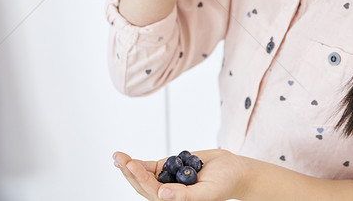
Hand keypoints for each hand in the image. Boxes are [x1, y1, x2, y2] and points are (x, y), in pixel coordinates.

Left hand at [113, 149, 247, 200]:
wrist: (234, 170)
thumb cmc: (225, 184)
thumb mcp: (207, 192)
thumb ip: (185, 196)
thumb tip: (162, 194)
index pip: (153, 192)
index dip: (140, 178)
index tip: (131, 164)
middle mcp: (169, 194)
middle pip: (143, 185)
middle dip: (130, 172)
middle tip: (119, 158)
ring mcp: (168, 181)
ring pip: (144, 176)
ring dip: (131, 167)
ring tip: (118, 156)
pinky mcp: (170, 169)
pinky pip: (152, 167)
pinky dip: (141, 163)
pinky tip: (129, 159)